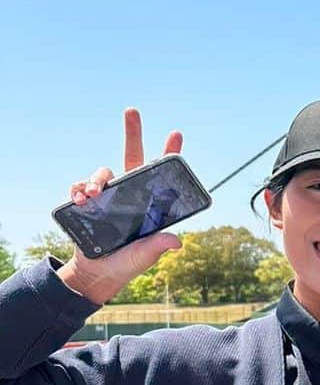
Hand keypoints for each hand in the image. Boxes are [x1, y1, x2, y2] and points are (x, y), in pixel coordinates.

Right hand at [57, 109, 183, 304]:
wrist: (97, 274)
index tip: (176, 134)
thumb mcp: (144, 255)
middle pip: (131, 157)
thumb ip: (158, 246)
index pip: (159, 175)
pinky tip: (79, 198)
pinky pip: (80, 186)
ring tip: (93, 192)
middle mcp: (129, 195)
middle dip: (133, 132)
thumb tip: (176, 241)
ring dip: (97, 177)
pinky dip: (78, 188)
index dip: (167, 155)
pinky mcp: (87, 203)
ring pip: (104, 172)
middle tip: (132, 110)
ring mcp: (108, 197)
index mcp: (148, 204)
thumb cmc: (126, 264)